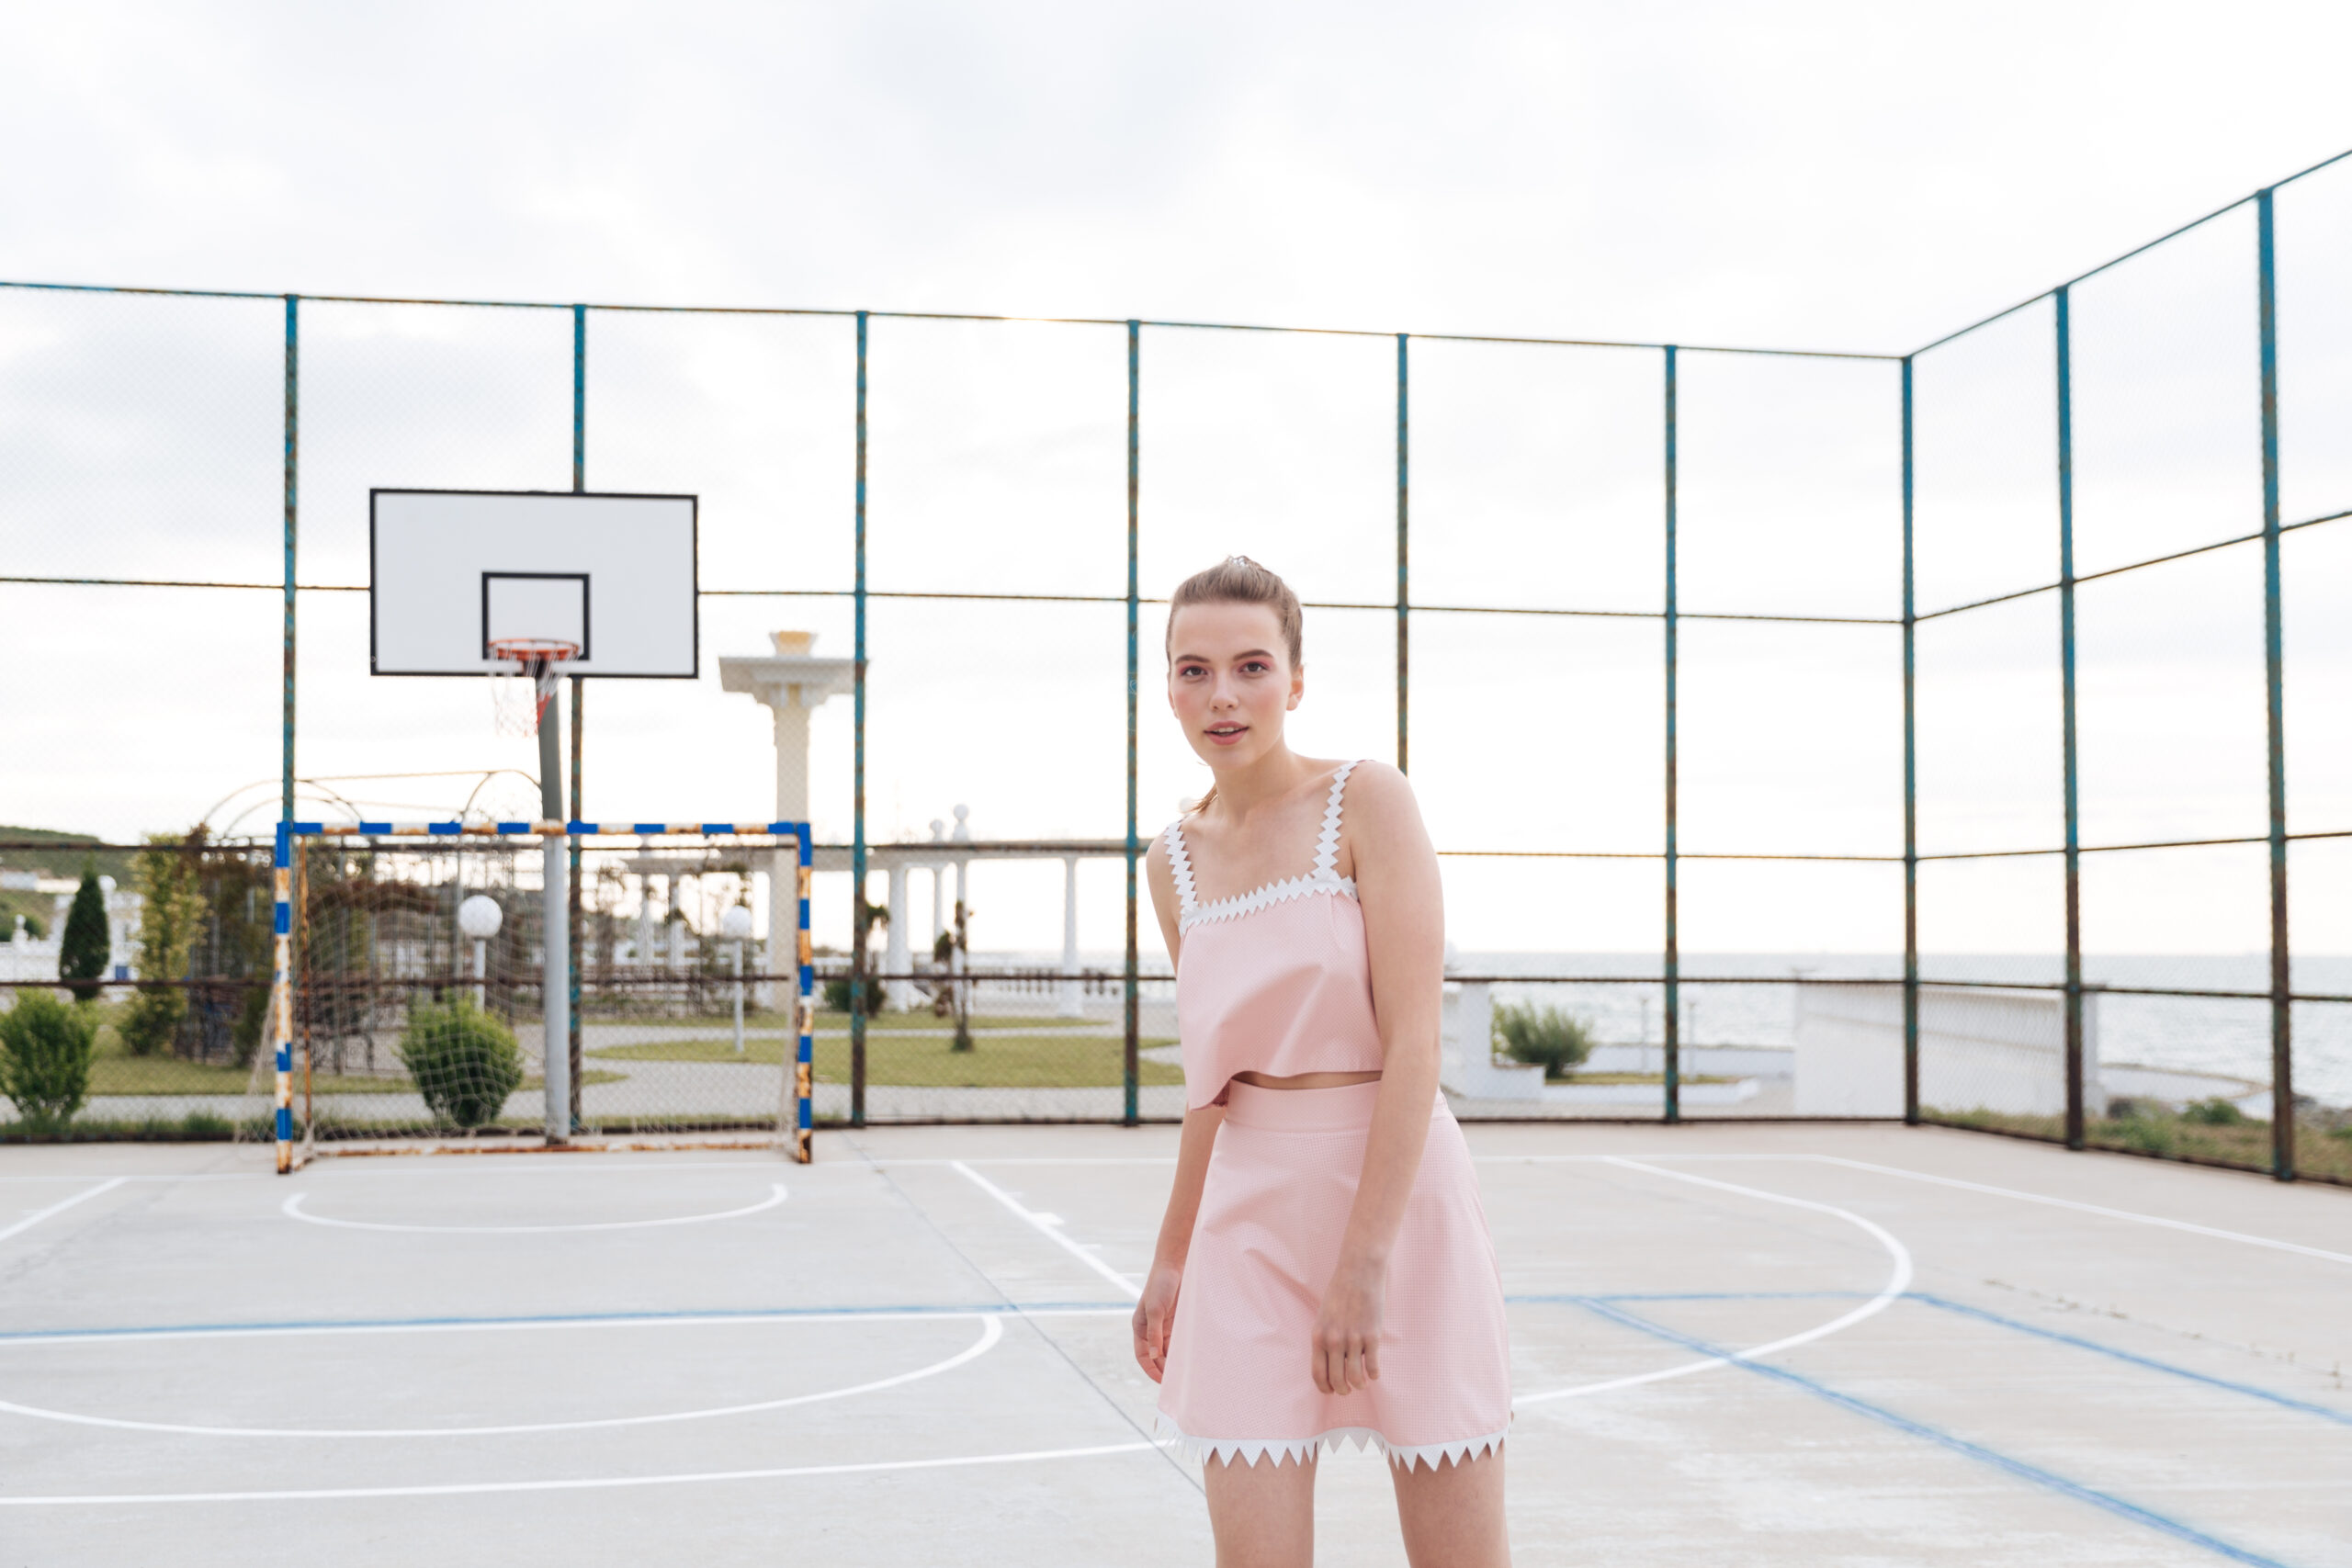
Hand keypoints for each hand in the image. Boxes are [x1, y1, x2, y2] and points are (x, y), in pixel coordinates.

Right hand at [1132, 1262, 1181, 1383]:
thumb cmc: (1161, 1284)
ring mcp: (1164, 1326)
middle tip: (1178, 1381)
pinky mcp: (1177, 1321)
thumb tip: (1154, 1356)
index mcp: (1140, 1328)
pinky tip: (1192, 1357)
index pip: (1143, 1356)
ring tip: (1187, 1373)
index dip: (1151, 1370)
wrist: (1175, 1265)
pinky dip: (1183, 1350)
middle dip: (1165, 1368)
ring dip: (1175, 1360)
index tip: (1163, 1382)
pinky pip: (1179, 1340)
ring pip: (1169, 1350)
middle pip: (1156, 1356)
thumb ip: (1154, 1333)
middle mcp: (1151, 1329)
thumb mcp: (1155, 1309)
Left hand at [1311, 1255, 1387, 1394]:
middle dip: (1343, 1390)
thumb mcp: (1324, 1317)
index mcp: (1318, 1336)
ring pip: (1355, 1378)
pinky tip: (1374, 1372)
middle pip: (1337, 1380)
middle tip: (1349, 1389)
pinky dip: (1374, 1374)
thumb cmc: (1340, 1293)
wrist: (1359, 1271)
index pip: (1318, 1374)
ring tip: (1362, 1382)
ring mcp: (1354, 1339)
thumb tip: (1331, 1365)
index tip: (1332, 1390)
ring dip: (1359, 1385)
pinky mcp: (1372, 1336)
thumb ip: (1325, 1340)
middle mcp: (1334, 1341)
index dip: (1325, 1388)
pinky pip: (1373, 1366)